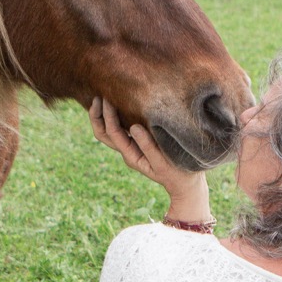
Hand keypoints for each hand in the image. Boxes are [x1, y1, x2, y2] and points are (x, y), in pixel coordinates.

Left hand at [89, 97, 211, 222]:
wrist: (185, 184)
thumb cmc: (176, 173)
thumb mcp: (163, 162)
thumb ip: (148, 146)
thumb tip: (133, 126)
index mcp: (131, 155)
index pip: (113, 133)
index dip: (108, 116)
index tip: (108, 100)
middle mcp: (127, 151)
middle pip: (103, 133)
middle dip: (97, 116)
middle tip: (98, 97)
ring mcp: (132, 147)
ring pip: (109, 131)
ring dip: (103, 115)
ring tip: (102, 97)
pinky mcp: (139, 143)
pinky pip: (121, 128)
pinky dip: (116, 116)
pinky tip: (119, 104)